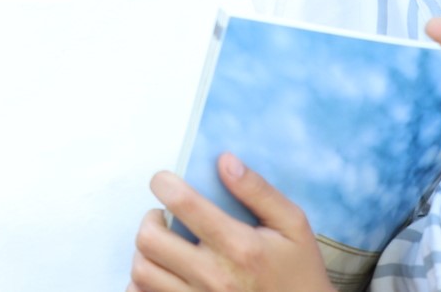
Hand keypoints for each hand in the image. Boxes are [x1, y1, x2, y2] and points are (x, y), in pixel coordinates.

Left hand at [129, 154, 330, 291]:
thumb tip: (224, 161)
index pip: (183, 204)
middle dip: (151, 219)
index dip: (163, 183)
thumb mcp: (293, 225)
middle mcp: (214, 276)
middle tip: (165, 218)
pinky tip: (164, 272)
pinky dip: (144, 282)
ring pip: (141, 271)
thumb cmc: (299, 271)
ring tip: (166, 246)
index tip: (165, 182)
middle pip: (149, 239)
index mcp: (239, 246)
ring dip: (145, 253)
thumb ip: (258, 191)